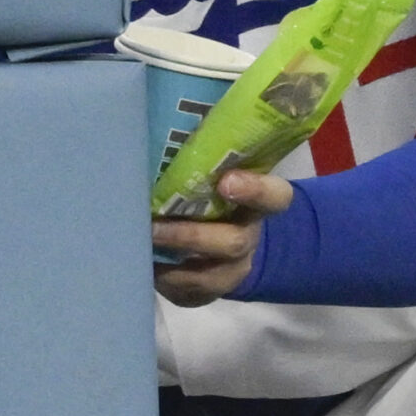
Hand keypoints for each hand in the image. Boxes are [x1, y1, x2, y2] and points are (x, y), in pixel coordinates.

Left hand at [153, 168, 293, 307]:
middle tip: (154, 226)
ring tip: (141, 249)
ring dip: (173, 266)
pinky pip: (189, 293)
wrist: (216, 243)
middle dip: (190, 236)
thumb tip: (167, 121)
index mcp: (254, 203)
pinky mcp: (209, 292)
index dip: (255, 190)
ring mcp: (232, 270)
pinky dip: (163, 280)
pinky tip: (142, 266)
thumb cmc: (206, 195)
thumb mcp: (211, 175)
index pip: (275, 196)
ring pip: (211, 277)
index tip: (226, 181)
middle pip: (234, 242)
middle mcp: (248, 238)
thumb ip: (200, 157)